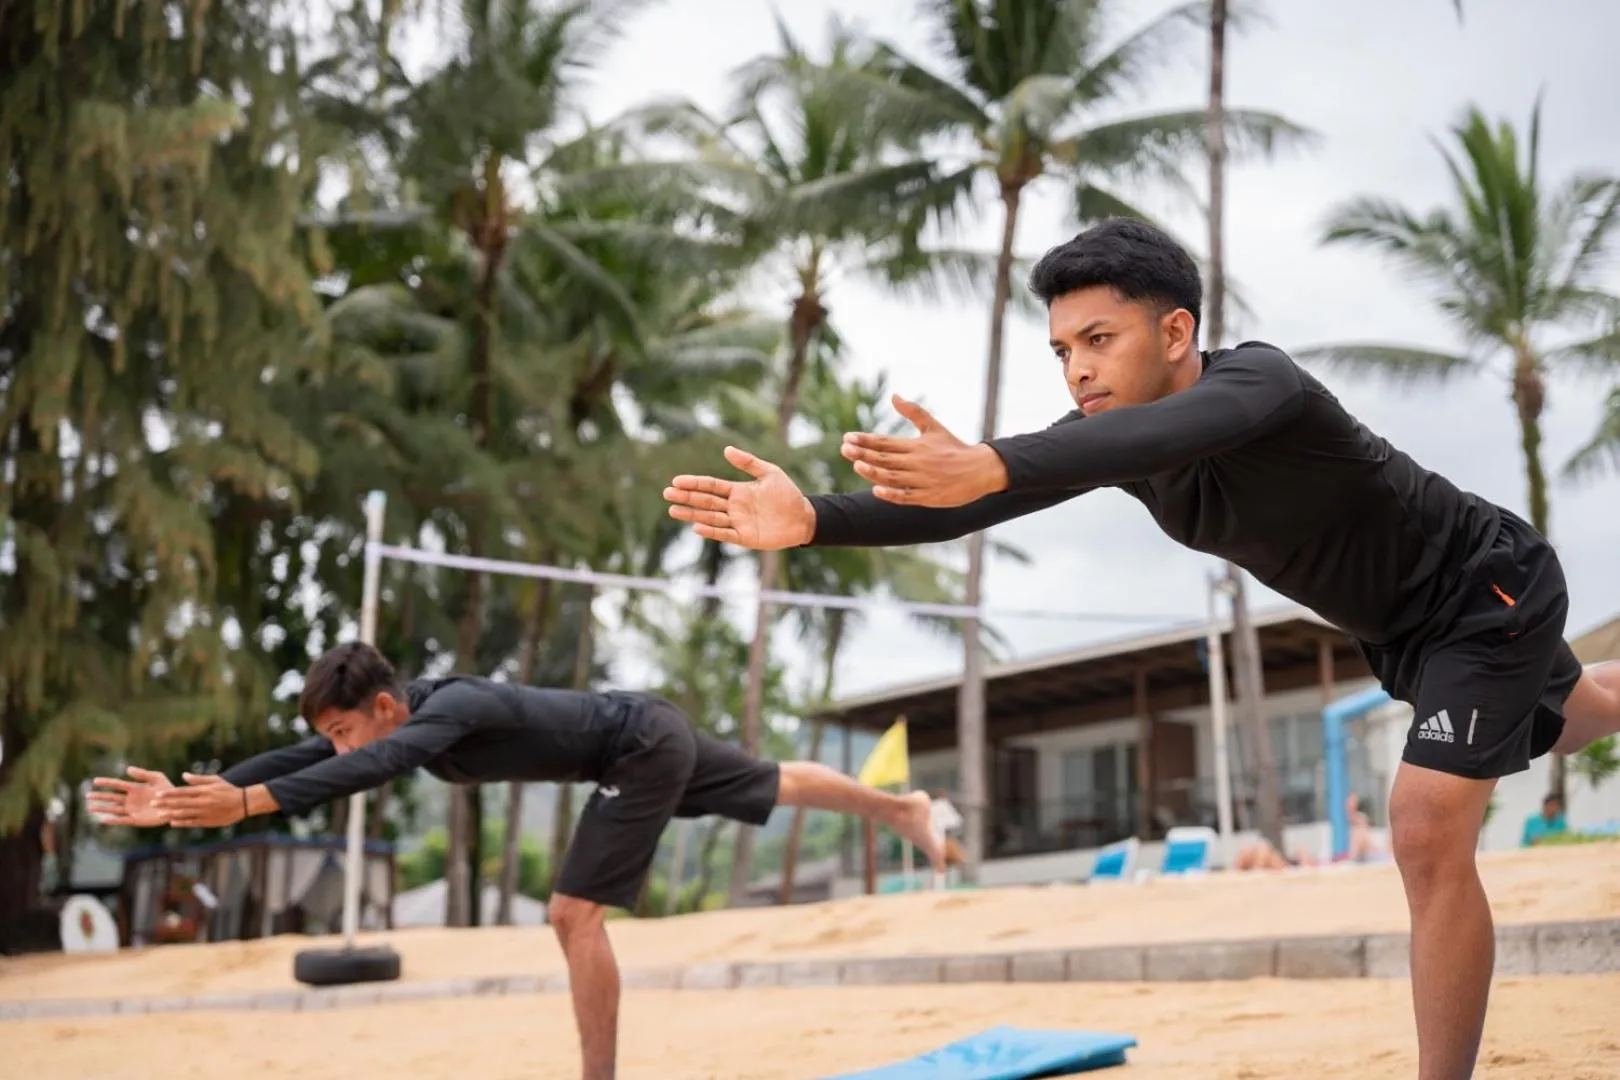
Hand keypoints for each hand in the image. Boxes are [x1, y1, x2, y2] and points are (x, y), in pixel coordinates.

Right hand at [86, 766, 174, 826]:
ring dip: (102, 808)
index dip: (106, 783)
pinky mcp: (137, 820)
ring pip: (114, 809)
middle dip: (100, 796)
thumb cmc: (168, 789)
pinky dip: (113, 821)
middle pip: (112, 798)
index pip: (117, 785)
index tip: (95, 781)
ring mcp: (133, 810)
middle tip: (87, 796)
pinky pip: (123, 820)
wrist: (176, 804)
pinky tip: (103, 820)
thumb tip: (127, 769)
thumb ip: (143, 774)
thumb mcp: (157, 778)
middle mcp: (131, 799)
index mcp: (135, 788)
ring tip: (89, 808)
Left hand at [152, 773, 246, 827]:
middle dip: (165, 804)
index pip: (183, 792)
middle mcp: (203, 802)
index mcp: (204, 791)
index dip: (169, 794)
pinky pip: (192, 822)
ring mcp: (205, 812)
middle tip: (152, 804)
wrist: (244, 803)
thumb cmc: (228, 790)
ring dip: (171, 814)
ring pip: (185, 814)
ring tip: (159, 814)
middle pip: (180, 803)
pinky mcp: (209, 821)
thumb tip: (183, 775)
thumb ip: (198, 779)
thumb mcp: (215, 780)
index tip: (157, 795)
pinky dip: (182, 822)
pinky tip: (173, 822)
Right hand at [664, 446, 816, 549]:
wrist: (803, 517)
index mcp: (737, 491)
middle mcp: (734, 507)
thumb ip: (748, 463)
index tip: (676, 481)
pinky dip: (711, 531)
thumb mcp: (769, 473)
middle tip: (667, 494)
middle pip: (705, 502)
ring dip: (691, 514)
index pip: (710, 486)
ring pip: (710, 518)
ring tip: (673, 510)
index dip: (694, 483)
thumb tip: (726, 450)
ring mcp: (738, 522)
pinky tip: (696, 527)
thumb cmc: (787, 495)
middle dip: (686, 498)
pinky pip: (725, 534)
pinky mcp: (745, 537)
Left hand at [840, 395, 1008, 506]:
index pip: (886, 442)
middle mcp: (918, 462)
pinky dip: (892, 494)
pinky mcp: (928, 497)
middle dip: (864, 453)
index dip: (865, 440)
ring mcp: (923, 480)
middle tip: (845, 448)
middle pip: (885, 458)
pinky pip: (906, 496)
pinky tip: (876, 490)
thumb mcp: (934, 427)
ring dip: (874, 471)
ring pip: (893, 476)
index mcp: (917, 445)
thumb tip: (894, 395)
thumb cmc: (954, 448)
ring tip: (856, 465)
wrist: (980, 470)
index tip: (847, 438)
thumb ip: (913, 412)